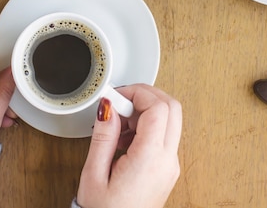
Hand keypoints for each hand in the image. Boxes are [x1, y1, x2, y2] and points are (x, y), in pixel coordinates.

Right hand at [77, 84, 181, 207]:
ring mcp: (171, 165)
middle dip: (147, 95)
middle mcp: (168, 160)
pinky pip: (165, 136)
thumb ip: (104, 135)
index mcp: (150, 159)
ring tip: (118, 123)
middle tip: (121, 100)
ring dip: (148, 111)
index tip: (116, 95)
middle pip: (172, 108)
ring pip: (171, 120)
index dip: (137, 92)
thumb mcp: (94, 173)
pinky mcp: (168, 169)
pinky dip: (149, 126)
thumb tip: (109, 105)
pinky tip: (125, 137)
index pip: (158, 108)